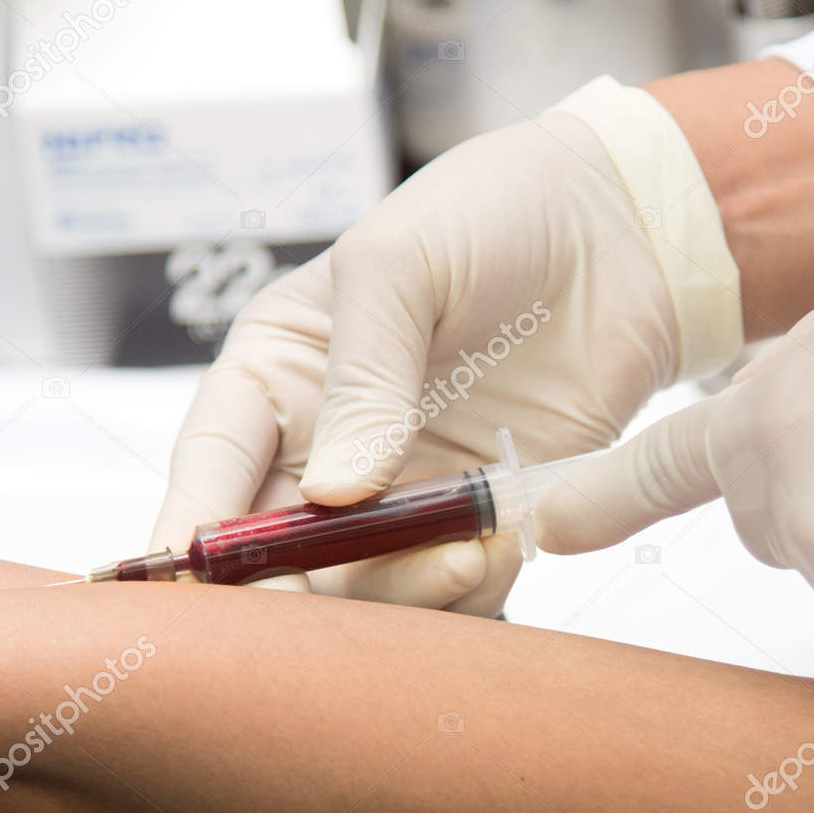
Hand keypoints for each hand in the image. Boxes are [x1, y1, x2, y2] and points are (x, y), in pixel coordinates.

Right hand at [153, 79, 740, 612]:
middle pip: (275, 551)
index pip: (212, 465)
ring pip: (362, 587)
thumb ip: (364, 376)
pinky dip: (468, 591)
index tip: (191, 578)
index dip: (193, 527)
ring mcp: (400, 491)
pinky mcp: (475, 519)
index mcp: (277, 375)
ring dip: (400, 592)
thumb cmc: (492, 214)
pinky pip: (452, 590)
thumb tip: (335, 491)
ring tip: (463, 553)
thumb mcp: (403, 265)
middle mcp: (324, 445)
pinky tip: (502, 544)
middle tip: (332, 598)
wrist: (622, 228)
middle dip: (295, 586)